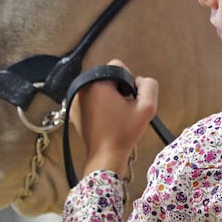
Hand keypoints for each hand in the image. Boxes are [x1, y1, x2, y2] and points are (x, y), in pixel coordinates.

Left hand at [76, 59, 158, 176]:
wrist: (105, 156)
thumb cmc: (125, 133)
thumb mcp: (147, 108)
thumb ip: (149, 86)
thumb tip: (139, 80)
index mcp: (99, 83)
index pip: (118, 66)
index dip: (128, 81)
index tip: (129, 99)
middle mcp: (83, 87)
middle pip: (107, 76)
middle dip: (117, 88)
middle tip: (122, 108)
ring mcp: (75, 98)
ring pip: (98, 86)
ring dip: (107, 95)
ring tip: (113, 114)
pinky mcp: (72, 109)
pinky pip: (89, 97)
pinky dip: (97, 103)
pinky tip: (104, 118)